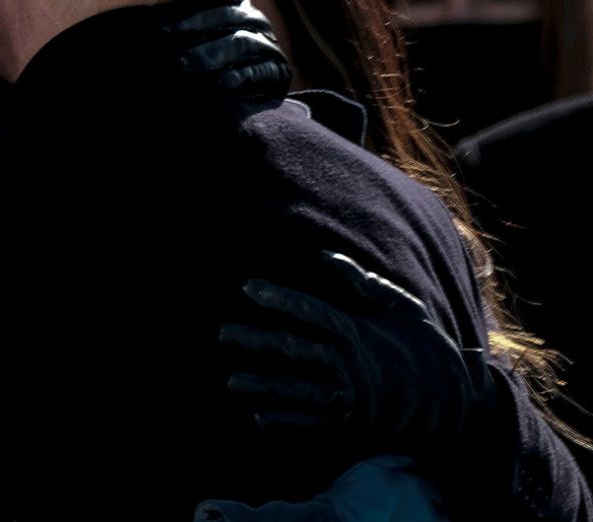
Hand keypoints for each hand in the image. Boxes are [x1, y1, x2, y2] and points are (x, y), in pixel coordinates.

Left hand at [165, 0, 290, 102]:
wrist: (219, 103)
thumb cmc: (190, 60)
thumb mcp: (179, 35)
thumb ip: (170, 20)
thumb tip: (147, 13)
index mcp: (231, 0)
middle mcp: (251, 17)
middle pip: (229, 11)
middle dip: (194, 22)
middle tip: (164, 33)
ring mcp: (266, 44)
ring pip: (242, 42)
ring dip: (211, 53)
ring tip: (182, 64)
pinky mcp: (276, 73)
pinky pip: (259, 72)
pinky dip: (238, 77)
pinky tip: (218, 83)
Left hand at [221, 252, 498, 450]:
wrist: (459, 405)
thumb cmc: (426, 348)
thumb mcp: (403, 308)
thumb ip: (363, 282)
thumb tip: (325, 256)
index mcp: (361, 334)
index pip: (312, 312)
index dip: (280, 298)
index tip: (249, 287)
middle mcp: (351, 366)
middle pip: (296, 350)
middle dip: (257, 342)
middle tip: (223, 334)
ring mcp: (351, 399)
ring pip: (298, 390)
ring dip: (263, 387)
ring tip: (232, 381)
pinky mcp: (353, 426)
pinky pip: (313, 425)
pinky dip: (286, 423)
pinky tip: (259, 418)